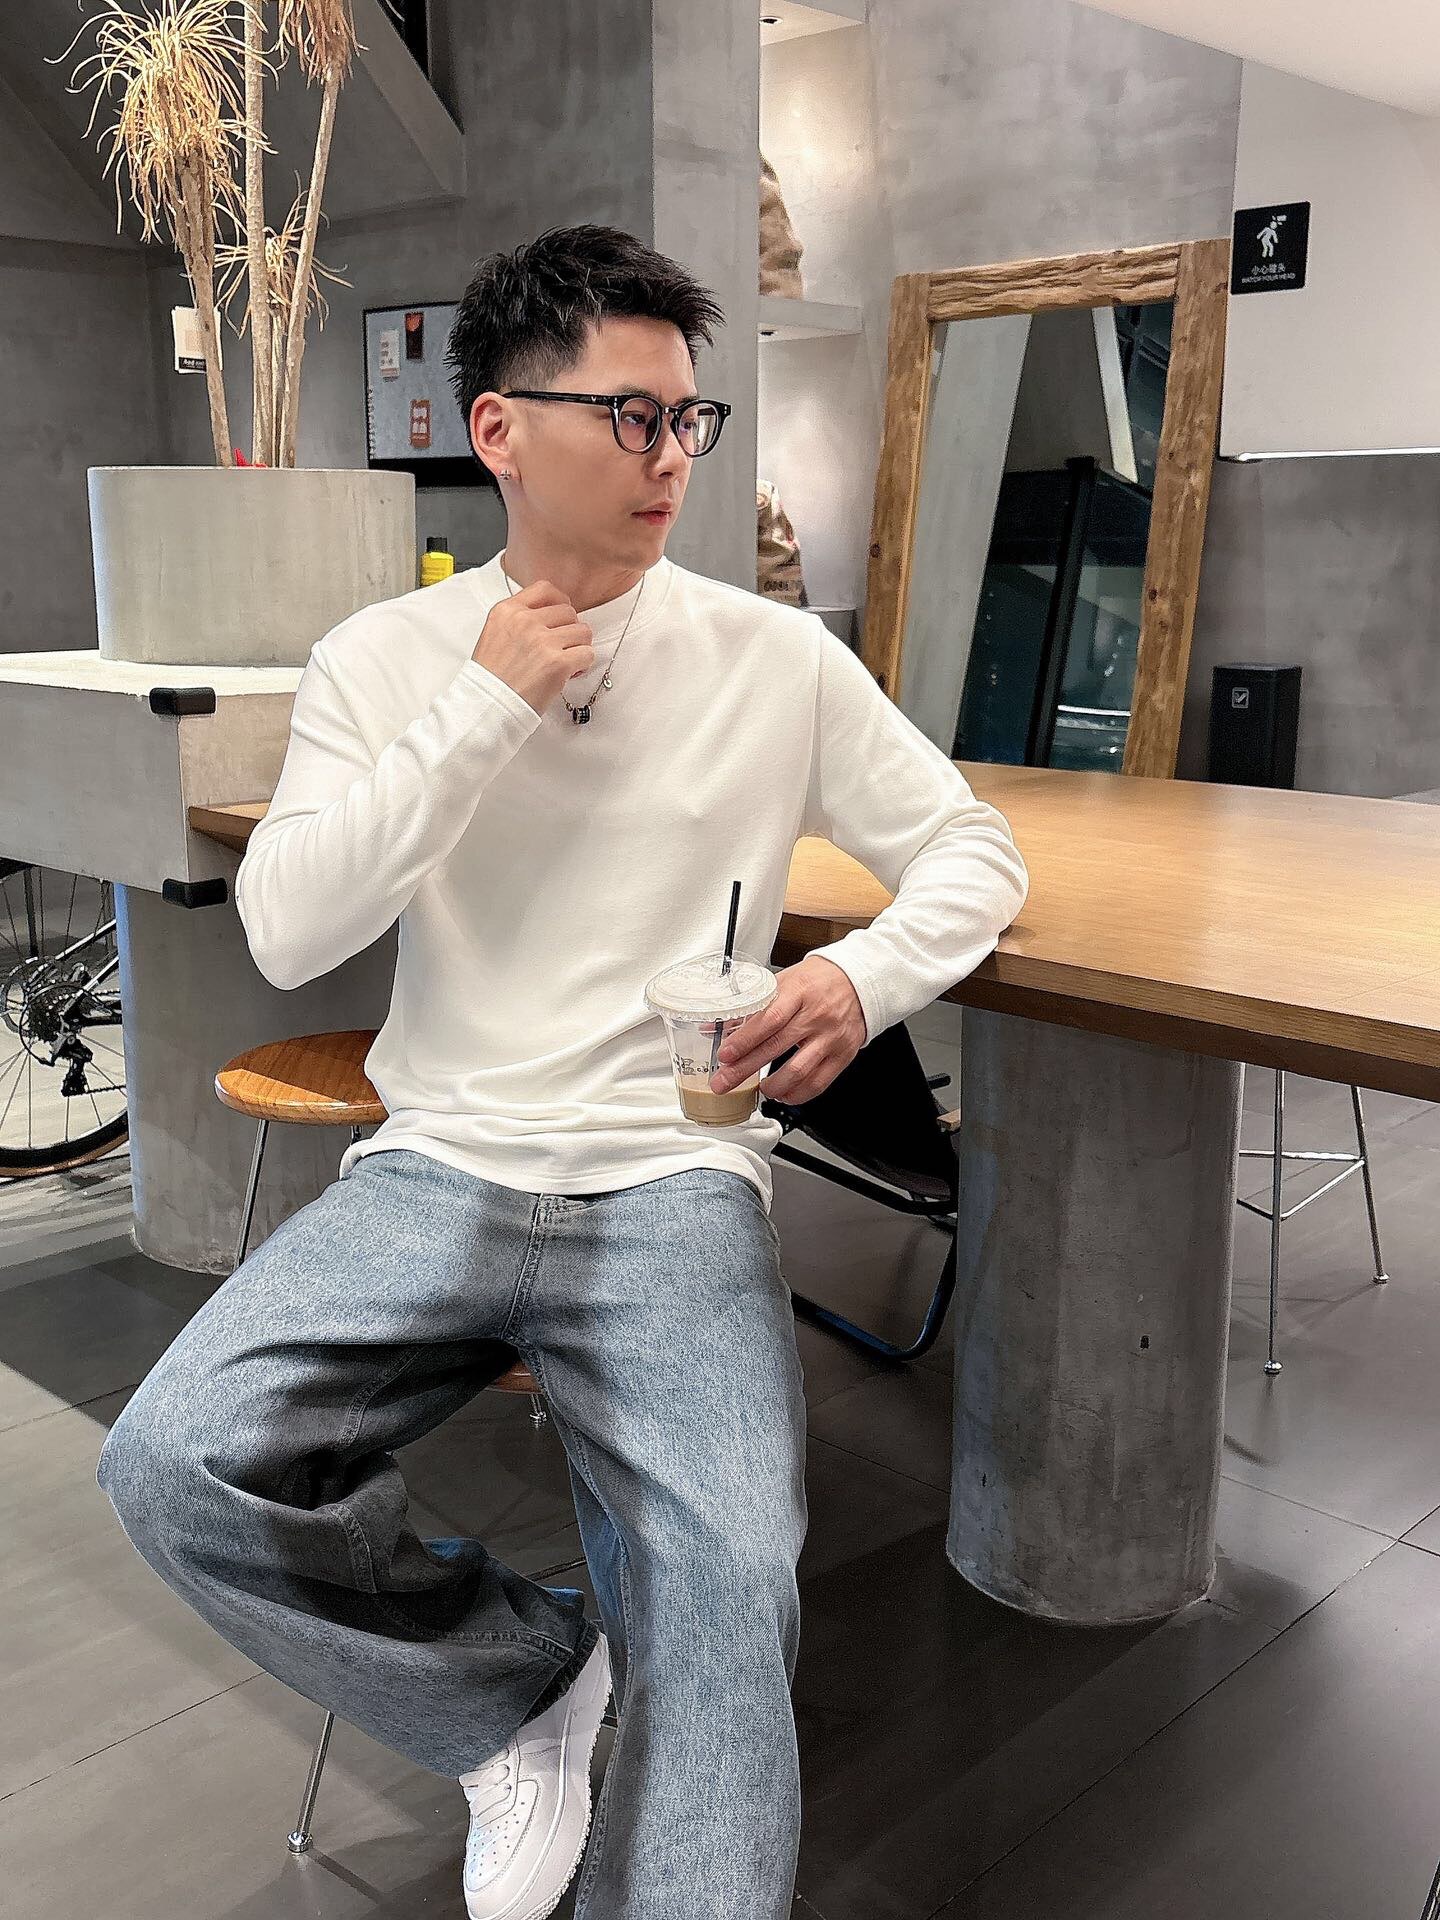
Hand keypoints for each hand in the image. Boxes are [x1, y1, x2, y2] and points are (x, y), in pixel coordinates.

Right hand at [471, 579, 594, 715]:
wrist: (488, 705)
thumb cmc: (491, 677)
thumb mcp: (494, 634)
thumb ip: (519, 620)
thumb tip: (549, 616)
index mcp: (507, 611)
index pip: (545, 589)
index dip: (560, 602)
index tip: (561, 616)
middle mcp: (525, 621)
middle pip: (568, 612)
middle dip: (570, 631)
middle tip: (561, 648)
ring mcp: (542, 641)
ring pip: (583, 631)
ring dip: (579, 647)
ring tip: (565, 661)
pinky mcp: (558, 662)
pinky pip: (587, 654)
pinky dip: (583, 665)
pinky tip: (569, 673)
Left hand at [709, 955, 867, 1105]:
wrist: (858, 981)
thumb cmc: (817, 980)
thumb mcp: (784, 982)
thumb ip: (756, 1006)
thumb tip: (721, 1027)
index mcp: (799, 992)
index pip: (768, 1019)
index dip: (744, 1040)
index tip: (725, 1054)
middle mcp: (816, 1016)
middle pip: (776, 1047)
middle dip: (745, 1069)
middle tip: (723, 1081)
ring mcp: (831, 1037)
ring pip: (798, 1070)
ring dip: (772, 1086)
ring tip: (758, 1089)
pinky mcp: (843, 1054)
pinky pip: (818, 1082)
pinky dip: (797, 1093)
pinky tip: (784, 1093)